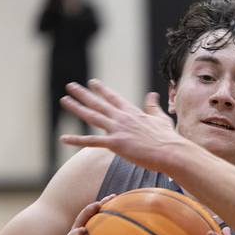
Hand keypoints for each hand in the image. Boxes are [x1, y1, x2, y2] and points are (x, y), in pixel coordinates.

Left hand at [60, 80, 179, 171]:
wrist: (170, 151)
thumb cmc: (168, 138)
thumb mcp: (161, 118)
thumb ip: (153, 106)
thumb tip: (152, 94)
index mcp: (133, 112)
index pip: (114, 97)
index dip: (102, 90)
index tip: (92, 82)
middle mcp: (122, 118)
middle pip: (98, 103)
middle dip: (83, 94)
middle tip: (70, 86)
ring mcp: (117, 130)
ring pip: (92, 116)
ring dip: (77, 108)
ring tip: (64, 100)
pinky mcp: (115, 144)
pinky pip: (92, 141)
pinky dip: (77, 140)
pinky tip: (63, 138)